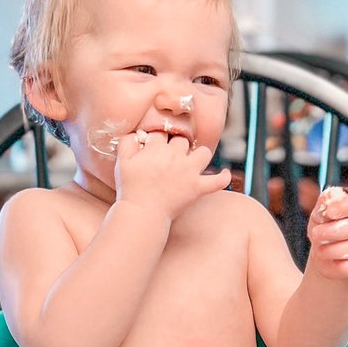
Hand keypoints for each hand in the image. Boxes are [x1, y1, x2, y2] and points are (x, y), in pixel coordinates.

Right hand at [114, 130, 230, 222]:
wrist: (142, 212)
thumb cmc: (131, 188)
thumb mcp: (122, 162)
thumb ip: (127, 143)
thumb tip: (136, 135)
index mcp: (157, 148)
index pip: (161, 134)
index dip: (156, 140)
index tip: (152, 149)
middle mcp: (176, 156)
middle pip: (182, 141)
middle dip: (176, 146)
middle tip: (169, 158)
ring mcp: (189, 172)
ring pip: (203, 152)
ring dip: (199, 155)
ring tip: (192, 161)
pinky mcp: (197, 188)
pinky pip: (217, 181)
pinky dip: (223, 178)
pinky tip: (225, 174)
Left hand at [307, 188, 347, 279]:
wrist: (322, 255)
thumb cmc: (322, 229)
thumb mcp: (319, 214)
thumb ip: (324, 204)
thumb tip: (329, 203)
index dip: (346, 206)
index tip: (330, 213)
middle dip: (335, 230)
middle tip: (315, 234)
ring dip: (335, 250)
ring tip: (319, 251)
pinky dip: (343, 266)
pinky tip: (332, 263)